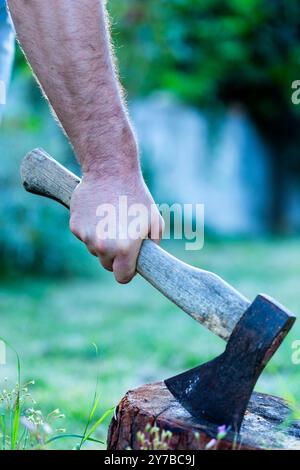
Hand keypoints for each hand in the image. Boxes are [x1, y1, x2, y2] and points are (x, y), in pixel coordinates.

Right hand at [69, 169, 163, 283]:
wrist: (110, 171)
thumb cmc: (136, 196)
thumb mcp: (155, 221)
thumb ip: (152, 245)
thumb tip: (146, 258)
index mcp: (124, 248)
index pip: (122, 277)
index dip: (127, 272)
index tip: (129, 265)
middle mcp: (103, 246)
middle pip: (107, 264)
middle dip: (115, 256)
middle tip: (123, 236)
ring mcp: (87, 237)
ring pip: (95, 250)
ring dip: (102, 242)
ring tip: (111, 219)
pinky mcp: (75, 227)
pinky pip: (85, 236)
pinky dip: (91, 229)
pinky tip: (99, 213)